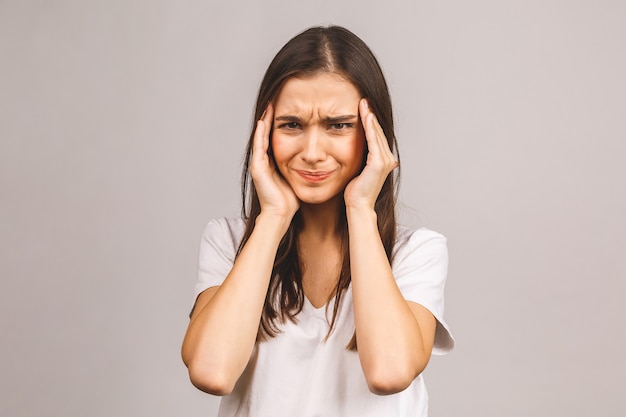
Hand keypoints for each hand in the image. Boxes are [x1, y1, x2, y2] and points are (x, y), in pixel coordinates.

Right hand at [250, 103, 299, 218]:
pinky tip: (264, 120)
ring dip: (265, 121)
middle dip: (271, 118)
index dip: (282, 123)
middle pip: (267, 134)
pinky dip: (261, 133)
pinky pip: (259, 146)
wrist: (281, 214)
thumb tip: (320, 158)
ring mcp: (258, 163)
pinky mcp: (257, 167)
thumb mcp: (299, 177)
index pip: (277, 137)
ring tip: (270, 105)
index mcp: (273, 162)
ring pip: (261, 136)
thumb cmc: (291, 200)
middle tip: (276, 100)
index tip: (289, 108)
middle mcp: (264, 160)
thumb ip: (304, 166)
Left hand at [344, 99, 397, 209]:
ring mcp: (385, 161)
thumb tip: (355, 152)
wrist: (358, 206)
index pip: (377, 137)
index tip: (363, 109)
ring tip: (364, 104)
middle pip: (379, 133)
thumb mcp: (358, 171)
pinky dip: (370, 128)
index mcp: (383, 161)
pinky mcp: (378, 163)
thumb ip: (361, 160)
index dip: (371, 122)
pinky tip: (366, 117)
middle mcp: (387, 159)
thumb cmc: (355, 192)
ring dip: (370, 118)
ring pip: (377, 134)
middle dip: (371, 116)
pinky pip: (374, 141)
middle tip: (364, 101)